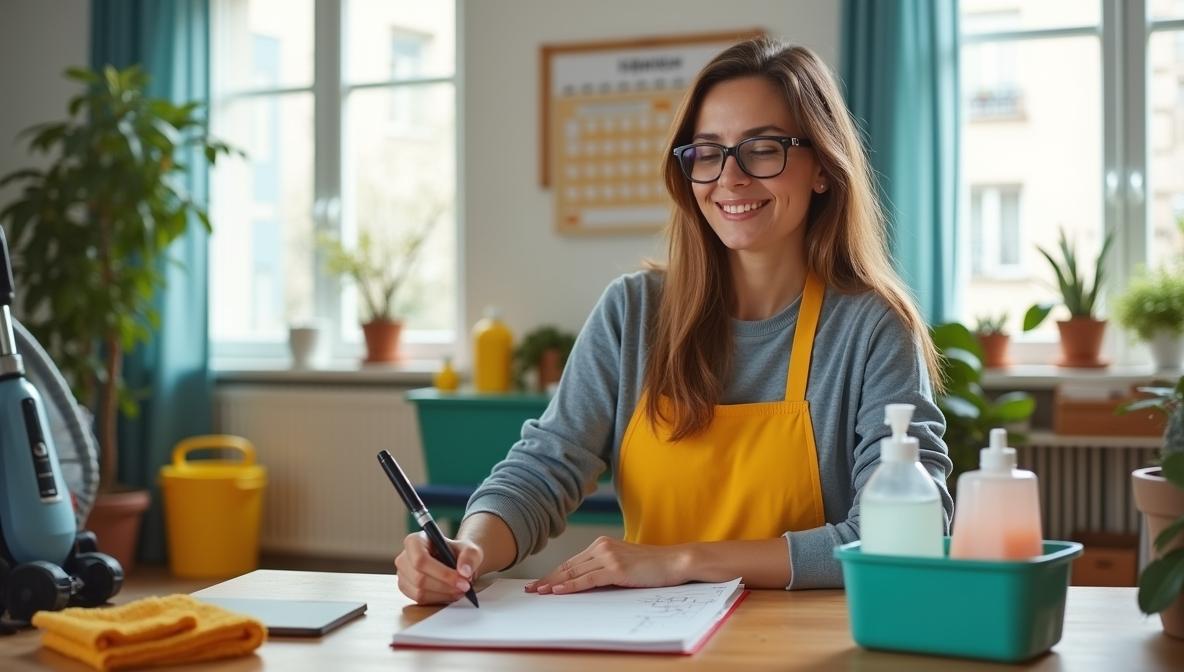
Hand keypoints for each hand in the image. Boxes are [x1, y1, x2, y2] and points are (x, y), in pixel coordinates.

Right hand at [394, 531, 483, 604]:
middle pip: (419, 578)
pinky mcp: (406, 588)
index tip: (463, 579)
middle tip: (465, 587)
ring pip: (419, 591)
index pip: (421, 560)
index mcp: (414, 541)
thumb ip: (470, 557)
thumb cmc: (459, 553)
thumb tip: (464, 572)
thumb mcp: (470, 550)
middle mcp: (404, 557)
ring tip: (460, 590)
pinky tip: (451, 593)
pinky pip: (420, 599)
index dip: (442, 573)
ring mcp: (403, 574)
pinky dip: (438, 599)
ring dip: (443, 594)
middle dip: (445, 586)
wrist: (455, 562)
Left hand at [526, 536, 689, 594]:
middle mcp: (602, 547)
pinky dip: (570, 586)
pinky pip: (587, 579)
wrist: (674, 561)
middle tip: (531, 588)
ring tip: (539, 591)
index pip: (572, 562)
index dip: (554, 573)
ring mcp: (608, 557)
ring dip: (554, 583)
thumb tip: (585, 581)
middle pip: (568, 566)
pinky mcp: (616, 569)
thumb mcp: (624, 562)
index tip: (540, 582)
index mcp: (602, 544)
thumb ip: (605, 567)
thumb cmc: (652, 565)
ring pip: (574, 572)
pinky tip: (558, 591)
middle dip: (548, 579)